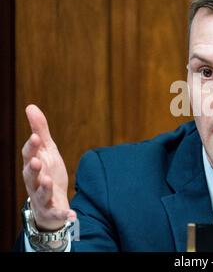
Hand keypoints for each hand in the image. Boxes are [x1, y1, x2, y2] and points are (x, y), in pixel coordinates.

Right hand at [21, 104, 76, 230]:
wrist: (51, 201)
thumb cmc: (47, 171)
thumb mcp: (47, 150)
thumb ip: (40, 130)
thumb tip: (30, 106)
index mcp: (33, 165)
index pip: (29, 155)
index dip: (32, 147)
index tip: (35, 137)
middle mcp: (34, 181)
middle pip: (30, 175)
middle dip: (33, 168)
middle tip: (37, 161)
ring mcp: (42, 197)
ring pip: (40, 193)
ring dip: (43, 187)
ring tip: (48, 181)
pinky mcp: (53, 209)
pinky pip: (58, 213)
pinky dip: (64, 214)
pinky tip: (72, 215)